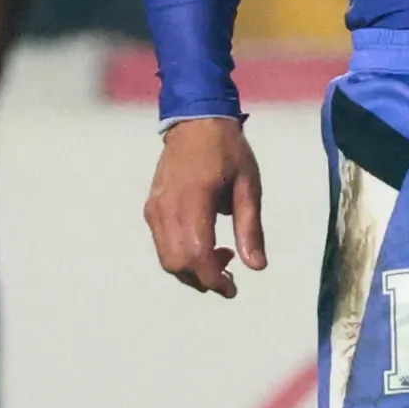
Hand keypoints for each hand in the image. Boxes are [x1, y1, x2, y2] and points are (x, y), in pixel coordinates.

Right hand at [144, 115, 267, 295]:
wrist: (195, 119)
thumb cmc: (228, 150)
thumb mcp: (249, 187)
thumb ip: (250, 228)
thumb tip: (257, 267)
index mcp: (194, 202)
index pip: (196, 256)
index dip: (214, 280)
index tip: (233, 288)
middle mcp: (167, 208)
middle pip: (177, 264)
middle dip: (203, 279)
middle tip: (229, 273)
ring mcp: (155, 208)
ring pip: (166, 258)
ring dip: (191, 269)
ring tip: (219, 256)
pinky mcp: (151, 207)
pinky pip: (162, 243)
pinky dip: (180, 255)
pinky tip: (202, 242)